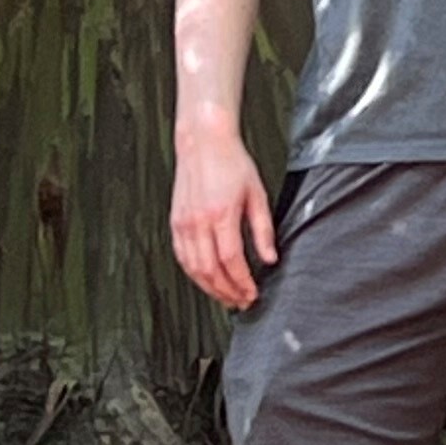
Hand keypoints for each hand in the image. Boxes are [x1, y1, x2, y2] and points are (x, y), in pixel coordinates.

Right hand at [170, 128, 275, 310]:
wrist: (204, 143)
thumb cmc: (232, 163)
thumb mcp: (257, 194)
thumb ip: (263, 230)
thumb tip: (269, 258)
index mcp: (221, 214)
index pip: (231, 261)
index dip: (242, 282)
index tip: (252, 293)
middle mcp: (198, 222)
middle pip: (210, 271)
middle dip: (227, 292)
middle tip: (241, 301)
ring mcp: (183, 223)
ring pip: (193, 269)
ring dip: (210, 288)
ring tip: (226, 296)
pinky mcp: (175, 222)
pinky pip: (182, 257)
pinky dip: (194, 274)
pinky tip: (206, 279)